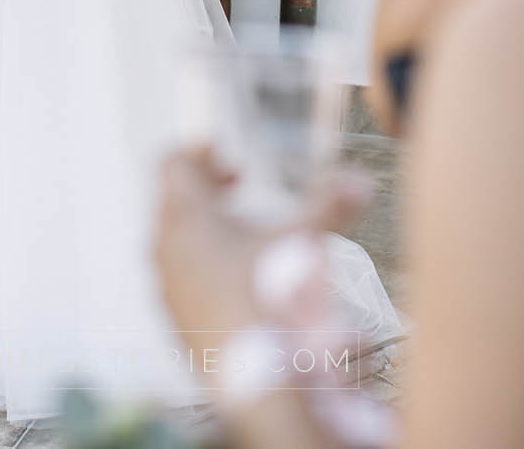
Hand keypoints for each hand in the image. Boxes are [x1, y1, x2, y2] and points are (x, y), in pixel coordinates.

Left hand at [155, 145, 374, 352]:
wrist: (249, 373)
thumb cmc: (266, 299)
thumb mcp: (302, 241)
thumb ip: (330, 206)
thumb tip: (359, 182)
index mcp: (185, 216)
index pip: (172, 162)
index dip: (199, 150)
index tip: (229, 156)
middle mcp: (164, 244)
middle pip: (173, 197)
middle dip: (207, 186)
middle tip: (239, 185)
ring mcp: (164, 281)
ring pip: (174, 235)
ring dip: (205, 223)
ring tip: (245, 231)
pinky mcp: (171, 312)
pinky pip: (178, 271)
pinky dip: (201, 259)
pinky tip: (239, 274)